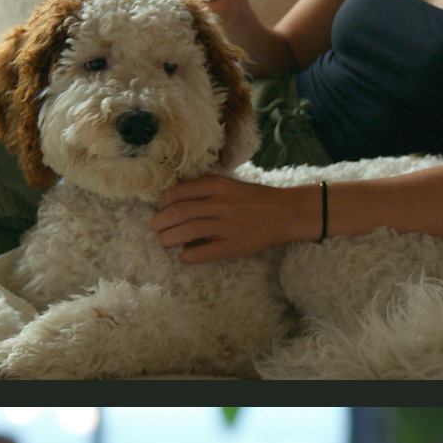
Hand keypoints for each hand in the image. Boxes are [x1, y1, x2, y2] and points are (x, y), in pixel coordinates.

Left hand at [151, 175, 317, 262]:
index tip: (160, 208)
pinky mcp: (234, 246)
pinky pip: (204, 252)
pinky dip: (188, 256)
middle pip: (179, 212)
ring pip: (187, 231)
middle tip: (156, 228)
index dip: (164, 202)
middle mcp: (220, 203)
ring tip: (164, 242)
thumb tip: (176, 204)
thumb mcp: (230, 186)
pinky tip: (182, 256)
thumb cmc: (255, 199)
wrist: (286, 212)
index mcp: (218, 186)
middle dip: (161, 222)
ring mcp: (227, 225)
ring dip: (169, 239)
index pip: (180, 192)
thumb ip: (206, 192)